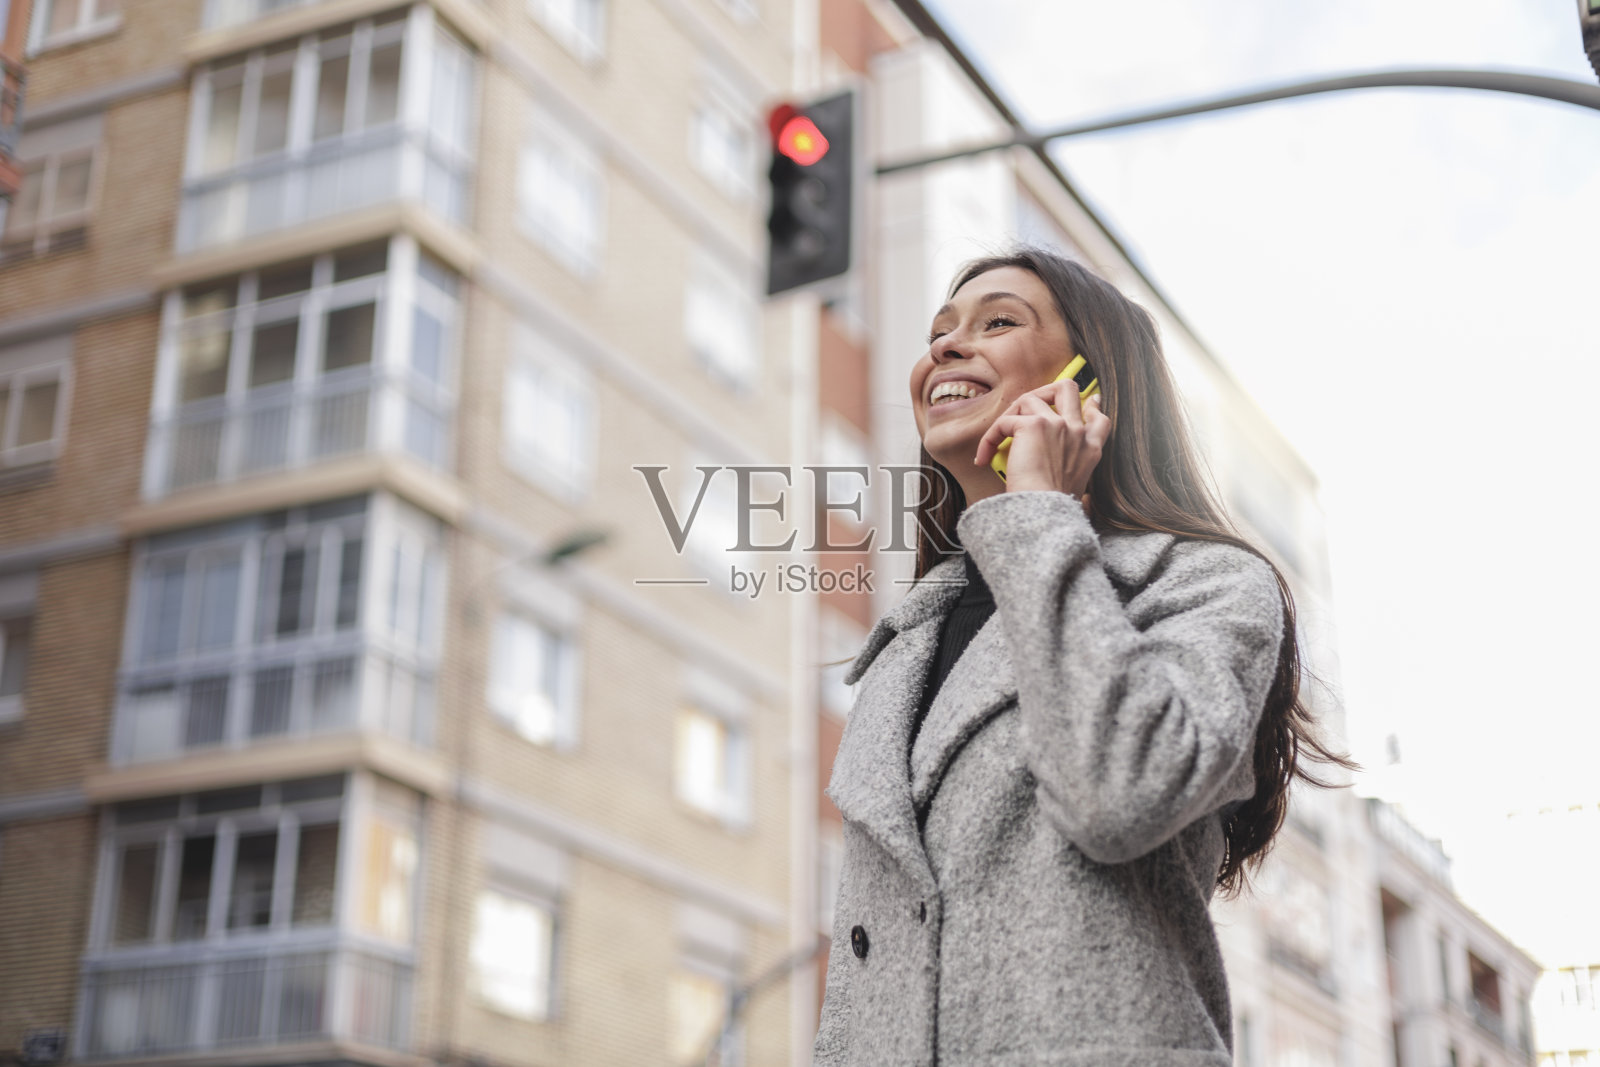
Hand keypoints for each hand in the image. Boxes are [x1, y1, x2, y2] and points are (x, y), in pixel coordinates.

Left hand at [974, 384, 1108, 501]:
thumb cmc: (1053, 508)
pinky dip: (989, 438)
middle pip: (1068, 388)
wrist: (1045, 512)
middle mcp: (1077, 432)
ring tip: (998, 437)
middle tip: (1026, 407)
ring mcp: (1057, 424)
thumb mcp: (1076, 488)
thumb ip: (1073, 473)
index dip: (1091, 406)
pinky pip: (1004, 422)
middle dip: (1046, 390)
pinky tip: (984, 457)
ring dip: (1010, 415)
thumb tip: (1066, 477)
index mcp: (1090, 448)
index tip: (1089, 401)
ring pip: (1030, 398)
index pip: (1099, 418)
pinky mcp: (1032, 426)